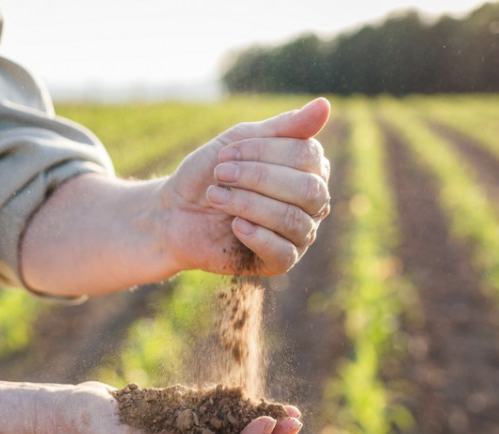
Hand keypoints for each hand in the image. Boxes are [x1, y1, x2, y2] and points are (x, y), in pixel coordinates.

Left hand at [161, 98, 331, 275]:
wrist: (173, 213)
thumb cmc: (208, 175)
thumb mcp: (239, 143)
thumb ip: (282, 128)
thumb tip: (325, 105)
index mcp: (308, 169)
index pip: (308, 154)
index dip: (264, 152)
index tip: (224, 153)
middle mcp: (312, 203)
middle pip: (308, 189)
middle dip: (258, 178)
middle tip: (220, 174)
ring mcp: (299, 234)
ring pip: (293, 219)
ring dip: (248, 204)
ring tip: (215, 196)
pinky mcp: (280, 262)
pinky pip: (285, 252)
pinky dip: (257, 235)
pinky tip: (234, 226)